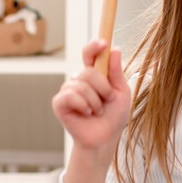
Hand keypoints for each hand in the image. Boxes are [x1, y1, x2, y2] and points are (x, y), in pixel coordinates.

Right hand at [52, 40, 130, 158]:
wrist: (105, 139)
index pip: (90, 54)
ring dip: (95, 101)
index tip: (103, 43)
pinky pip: (69, 96)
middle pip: (87, 71)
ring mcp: (67, 91)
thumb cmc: (113, 116)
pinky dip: (83, 105)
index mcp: (94, 74)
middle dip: (102, 87)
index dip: (94, 46)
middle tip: (107, 100)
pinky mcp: (59, 104)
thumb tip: (115, 49)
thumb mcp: (121, 92)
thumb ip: (116, 72)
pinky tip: (86, 114)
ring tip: (97, 111)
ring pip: (81, 85)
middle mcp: (79, 80)